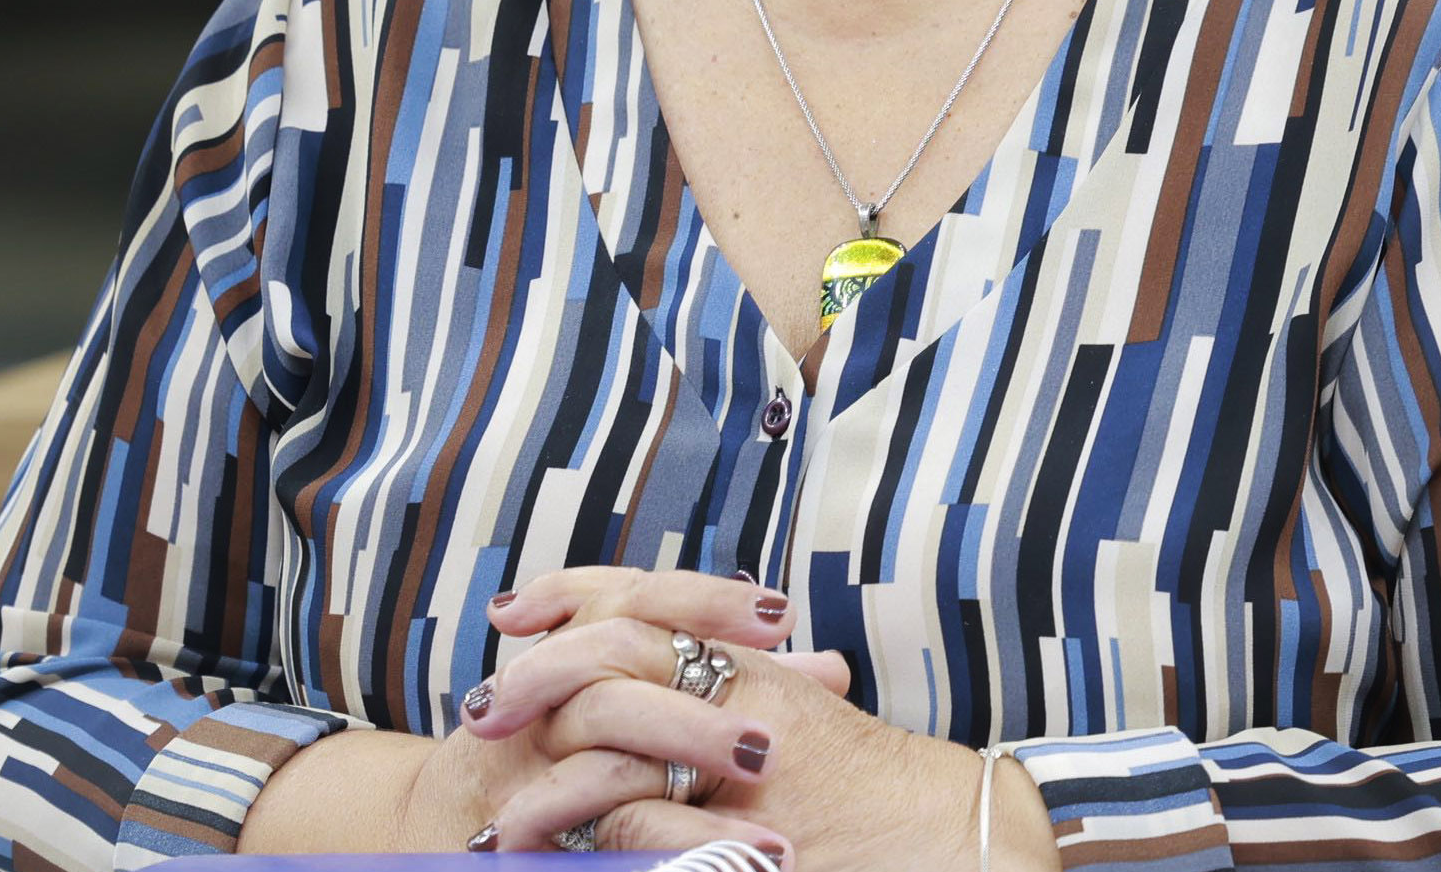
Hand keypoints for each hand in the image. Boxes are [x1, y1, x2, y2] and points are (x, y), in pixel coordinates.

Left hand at [476, 568, 1023, 871]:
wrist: (957, 840)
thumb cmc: (890, 797)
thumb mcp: (809, 727)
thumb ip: (761, 690)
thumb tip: (726, 663)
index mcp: (753, 668)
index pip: (649, 602)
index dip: (575, 595)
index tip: (517, 610)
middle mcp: (743, 702)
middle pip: (618, 653)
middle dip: (540, 675)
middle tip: (484, 705)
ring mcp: (740, 772)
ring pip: (616, 746)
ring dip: (548, 782)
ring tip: (497, 814)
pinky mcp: (738, 840)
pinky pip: (643, 828)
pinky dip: (590, 840)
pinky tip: (550, 857)